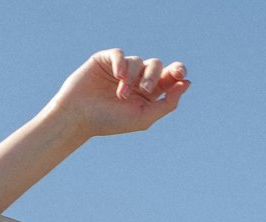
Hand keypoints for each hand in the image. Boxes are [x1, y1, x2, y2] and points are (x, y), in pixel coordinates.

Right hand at [45, 50, 190, 138]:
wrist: (79, 117)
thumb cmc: (110, 122)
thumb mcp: (143, 117)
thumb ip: (167, 103)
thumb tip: (186, 83)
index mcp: (148, 93)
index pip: (169, 76)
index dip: (177, 71)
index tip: (180, 74)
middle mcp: (136, 79)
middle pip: (156, 65)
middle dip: (153, 75)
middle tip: (145, 89)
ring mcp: (121, 68)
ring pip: (138, 61)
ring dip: (132, 77)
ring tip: (120, 94)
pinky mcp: (106, 60)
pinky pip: (120, 54)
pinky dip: (122, 64)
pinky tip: (118, 77)